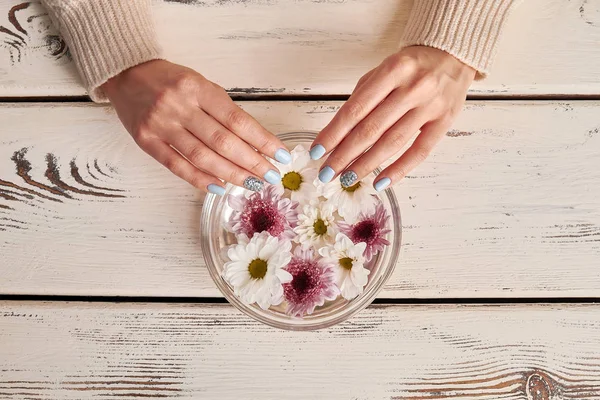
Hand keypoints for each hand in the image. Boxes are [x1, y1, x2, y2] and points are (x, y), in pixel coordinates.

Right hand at [101, 60, 290, 194]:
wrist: (125, 73)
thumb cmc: (170, 80)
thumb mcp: (200, 84)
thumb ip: (223, 111)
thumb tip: (254, 143)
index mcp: (197, 88)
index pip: (237, 120)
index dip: (262, 140)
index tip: (281, 155)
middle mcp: (179, 106)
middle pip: (223, 141)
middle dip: (251, 162)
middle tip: (270, 176)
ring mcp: (161, 124)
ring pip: (202, 156)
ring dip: (231, 174)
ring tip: (252, 184)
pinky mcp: (146, 141)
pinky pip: (176, 165)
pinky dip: (199, 179)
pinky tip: (219, 187)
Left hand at [310, 46, 475, 190]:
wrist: (454, 53)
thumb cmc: (411, 65)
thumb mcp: (384, 70)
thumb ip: (363, 97)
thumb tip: (337, 134)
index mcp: (393, 70)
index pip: (355, 109)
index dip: (334, 133)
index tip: (317, 152)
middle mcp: (412, 88)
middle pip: (371, 129)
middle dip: (344, 154)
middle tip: (327, 173)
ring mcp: (430, 106)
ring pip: (392, 143)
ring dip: (366, 165)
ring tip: (347, 179)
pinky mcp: (445, 121)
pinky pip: (420, 151)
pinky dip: (399, 169)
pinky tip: (380, 182)